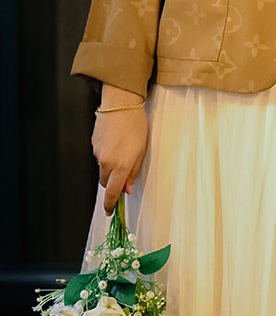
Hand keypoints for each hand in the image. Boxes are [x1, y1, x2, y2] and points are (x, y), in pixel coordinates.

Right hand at [92, 93, 148, 213]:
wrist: (120, 103)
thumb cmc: (136, 124)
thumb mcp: (142, 150)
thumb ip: (133, 171)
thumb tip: (128, 188)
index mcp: (120, 165)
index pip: (112, 192)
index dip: (111, 204)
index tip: (110, 211)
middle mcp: (106, 161)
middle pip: (106, 182)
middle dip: (113, 183)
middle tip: (124, 177)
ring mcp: (97, 153)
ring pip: (103, 168)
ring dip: (111, 167)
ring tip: (123, 151)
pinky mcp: (93, 144)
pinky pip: (99, 156)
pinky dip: (107, 155)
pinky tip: (116, 143)